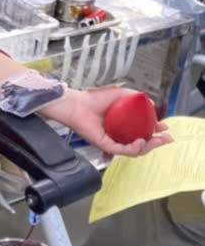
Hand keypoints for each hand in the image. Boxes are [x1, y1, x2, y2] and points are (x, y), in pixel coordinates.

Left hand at [43, 85, 171, 158]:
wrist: (77, 103)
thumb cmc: (95, 98)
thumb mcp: (121, 94)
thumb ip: (136, 98)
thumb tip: (152, 103)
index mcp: (123, 126)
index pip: (142, 132)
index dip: (156, 132)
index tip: (166, 128)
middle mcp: (118, 136)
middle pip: (141, 145)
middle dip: (157, 143)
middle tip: (168, 138)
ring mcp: (112, 142)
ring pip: (133, 150)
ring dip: (148, 147)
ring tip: (157, 141)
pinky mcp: (104, 145)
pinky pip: (121, 150)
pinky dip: (133, 148)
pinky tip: (141, 142)